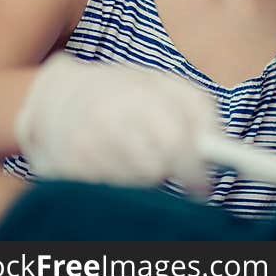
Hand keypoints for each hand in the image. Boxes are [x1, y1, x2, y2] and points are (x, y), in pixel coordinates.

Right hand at [15, 53, 220, 187]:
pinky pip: (110, 191)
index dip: (195, 168)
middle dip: (175, 175)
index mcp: (140, 93)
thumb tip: (220, 147)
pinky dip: (122, 184)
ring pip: (135, 182)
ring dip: (148, 178)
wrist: (55, 97)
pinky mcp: (66, 168)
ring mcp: (86, 144)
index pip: (175, 141)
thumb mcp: (165, 84)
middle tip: (183, 177)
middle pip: (156, 167)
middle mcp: (110, 117)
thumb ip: (198, 110)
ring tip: (142, 156)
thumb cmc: (124, 91)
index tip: (206, 185)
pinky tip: (116, 164)